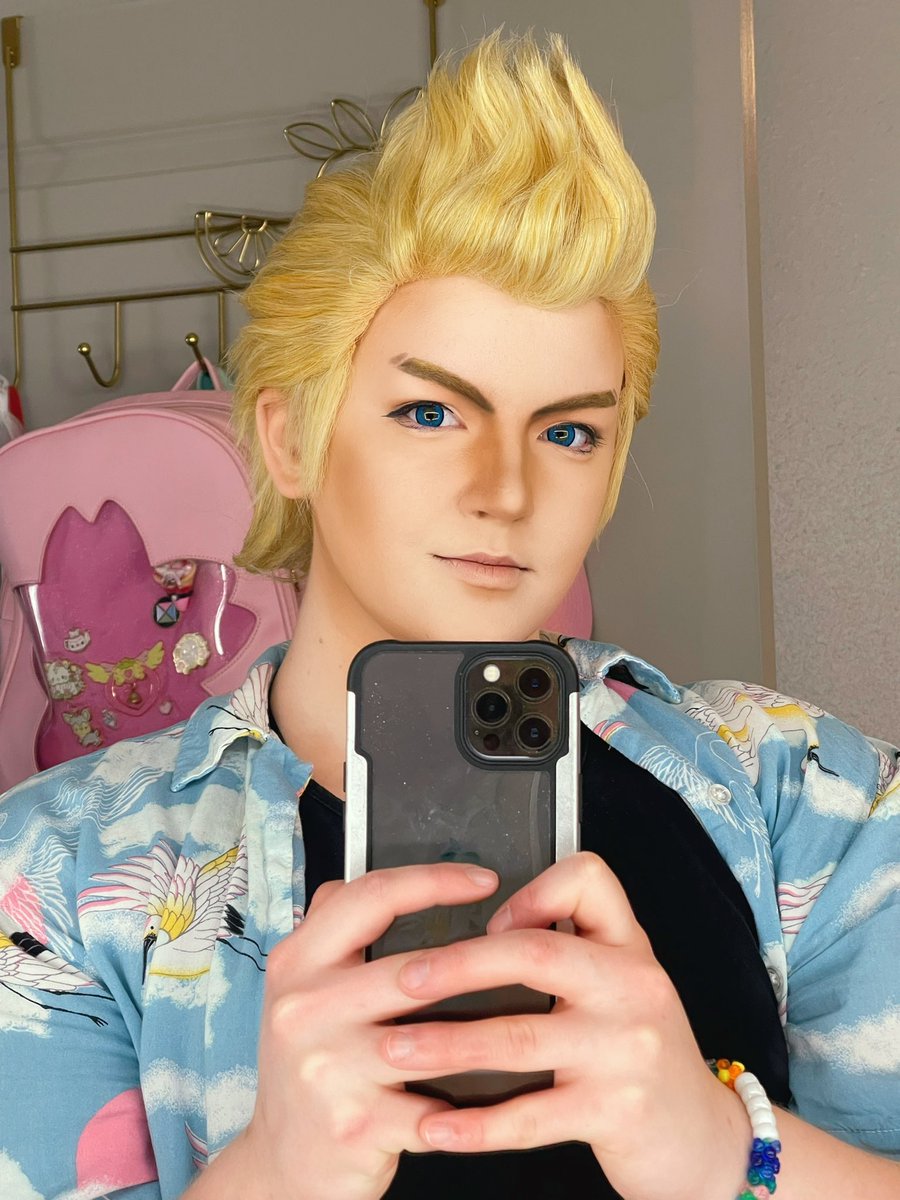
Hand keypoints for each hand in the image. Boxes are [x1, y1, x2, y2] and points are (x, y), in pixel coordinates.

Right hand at [233, 862, 501, 1199]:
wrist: (282, 1165)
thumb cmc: (310, 1067)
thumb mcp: (302, 990)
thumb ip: (337, 931)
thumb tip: (393, 881)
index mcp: (297, 962)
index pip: (370, 897)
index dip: (433, 880)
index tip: (484, 879)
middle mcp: (304, 1009)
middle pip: (410, 966)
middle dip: (479, 959)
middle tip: (527, 947)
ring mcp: (328, 1068)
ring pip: (434, 1037)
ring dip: (487, 1031)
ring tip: (528, 1016)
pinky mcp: (357, 1123)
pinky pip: (437, 1103)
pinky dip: (473, 1101)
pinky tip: (502, 1090)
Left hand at [380, 852, 750, 1199]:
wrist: (702, 1138)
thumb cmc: (642, 1051)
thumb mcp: (623, 982)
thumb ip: (571, 945)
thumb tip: (485, 928)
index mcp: (627, 945)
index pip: (587, 880)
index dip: (532, 891)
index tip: (487, 919)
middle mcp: (632, 986)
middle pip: (534, 954)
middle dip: (457, 965)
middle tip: (402, 979)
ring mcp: (626, 1050)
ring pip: (519, 1038)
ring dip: (446, 1045)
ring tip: (395, 1048)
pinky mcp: (616, 1112)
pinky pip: (531, 1117)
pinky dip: (475, 1124)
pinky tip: (436, 1127)